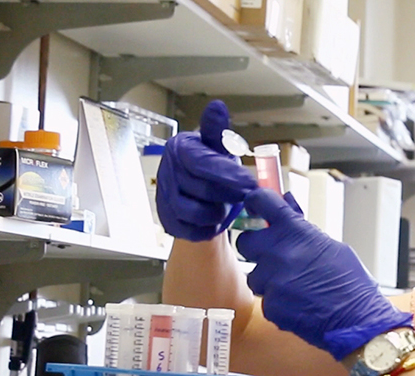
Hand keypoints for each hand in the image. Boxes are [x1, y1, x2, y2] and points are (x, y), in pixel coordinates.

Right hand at [156, 101, 256, 240]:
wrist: (197, 192)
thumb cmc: (211, 165)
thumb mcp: (218, 147)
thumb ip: (218, 131)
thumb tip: (217, 107)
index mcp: (180, 149)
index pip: (202, 163)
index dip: (228, 175)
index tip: (250, 183)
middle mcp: (167, 171)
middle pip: (200, 188)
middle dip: (228, 195)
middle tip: (246, 197)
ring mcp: (164, 197)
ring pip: (193, 212)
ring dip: (216, 213)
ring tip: (228, 208)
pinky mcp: (167, 220)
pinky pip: (188, 230)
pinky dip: (206, 229)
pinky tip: (216, 222)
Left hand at [237, 189, 412, 360]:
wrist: (357, 320)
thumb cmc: (351, 283)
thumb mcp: (332, 247)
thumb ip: (303, 229)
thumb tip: (289, 207)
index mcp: (296, 232)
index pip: (263, 202)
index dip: (255, 201)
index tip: (253, 204)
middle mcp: (278, 253)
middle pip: (245, 242)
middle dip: (256, 247)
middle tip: (272, 254)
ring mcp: (272, 281)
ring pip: (253, 275)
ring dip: (267, 278)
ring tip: (292, 285)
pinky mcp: (270, 306)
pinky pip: (265, 298)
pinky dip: (277, 301)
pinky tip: (297, 303)